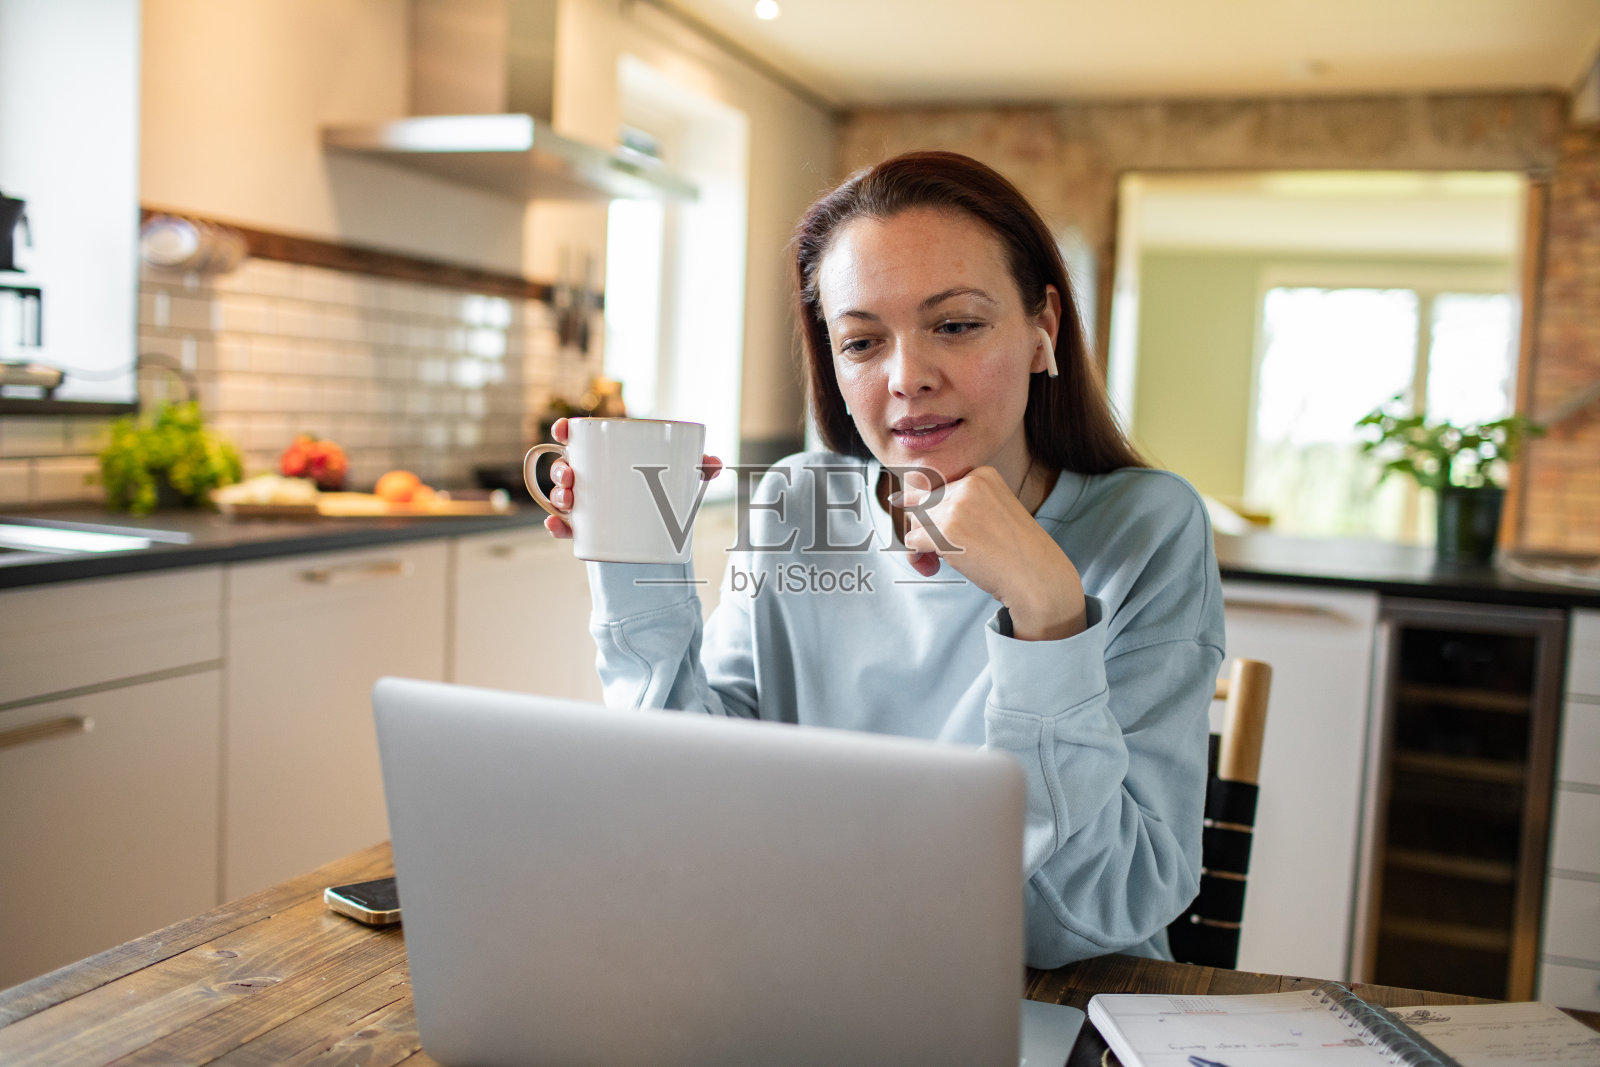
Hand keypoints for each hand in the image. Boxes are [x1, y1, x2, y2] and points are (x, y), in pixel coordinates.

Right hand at [542, 417, 723, 539]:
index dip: (565, 430)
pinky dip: (556, 527)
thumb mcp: (683, 479)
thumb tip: (714, 464)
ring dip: (557, 496)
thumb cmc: (668, 493)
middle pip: (565, 467)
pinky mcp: (587, 530)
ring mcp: (586, 504)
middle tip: (570, 477)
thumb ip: (699, 468)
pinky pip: (565, 527)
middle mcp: (590, 478)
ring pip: (561, 496)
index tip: (564, 429)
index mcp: (607, 456)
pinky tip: (556, 527)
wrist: (664, 534)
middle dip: (560, 470)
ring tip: (569, 501)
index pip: (579, 438)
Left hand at [898, 467, 1086, 640]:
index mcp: (983, 474)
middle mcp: (969, 484)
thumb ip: (957, 502)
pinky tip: (935, 566)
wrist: (1037, 577)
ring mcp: (957, 506)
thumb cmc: (1015, 552)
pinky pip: (912, 540)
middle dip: (928, 529)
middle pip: (925, 503)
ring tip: (939, 562)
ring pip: (916, 520)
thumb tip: (900, 497)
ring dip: (922, 545)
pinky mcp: (946, 531)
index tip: (955, 532)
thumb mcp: (992, 511)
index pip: (939, 487)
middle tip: (943, 551)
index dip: (939, 515)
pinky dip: (918, 556)